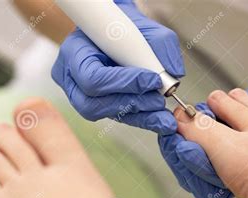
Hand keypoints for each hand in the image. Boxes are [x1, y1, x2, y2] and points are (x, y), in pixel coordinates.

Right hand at [52, 0, 183, 134]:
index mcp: (74, 53)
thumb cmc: (125, 26)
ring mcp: (82, 97)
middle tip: (159, 100)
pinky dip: (142, 119)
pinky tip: (161, 121)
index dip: (123, 83)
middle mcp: (72, 79)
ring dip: (139, 115)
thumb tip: (174, 73)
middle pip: (93, 104)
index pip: (92, 78)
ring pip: (106, 115)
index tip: (153, 80)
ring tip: (163, 114)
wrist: (116, 33)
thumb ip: (162, 45)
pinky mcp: (100, 108)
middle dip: (131, 103)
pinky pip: (118, 118)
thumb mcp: (145, 27)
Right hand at [173, 88, 247, 197]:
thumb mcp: (228, 154)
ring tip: (241, 106)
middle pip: (238, 101)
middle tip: (213, 103)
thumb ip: (202, 132)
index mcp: (245, 117)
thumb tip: (180, 118)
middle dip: (222, 102)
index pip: (212, 106)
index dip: (196, 112)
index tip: (183, 118)